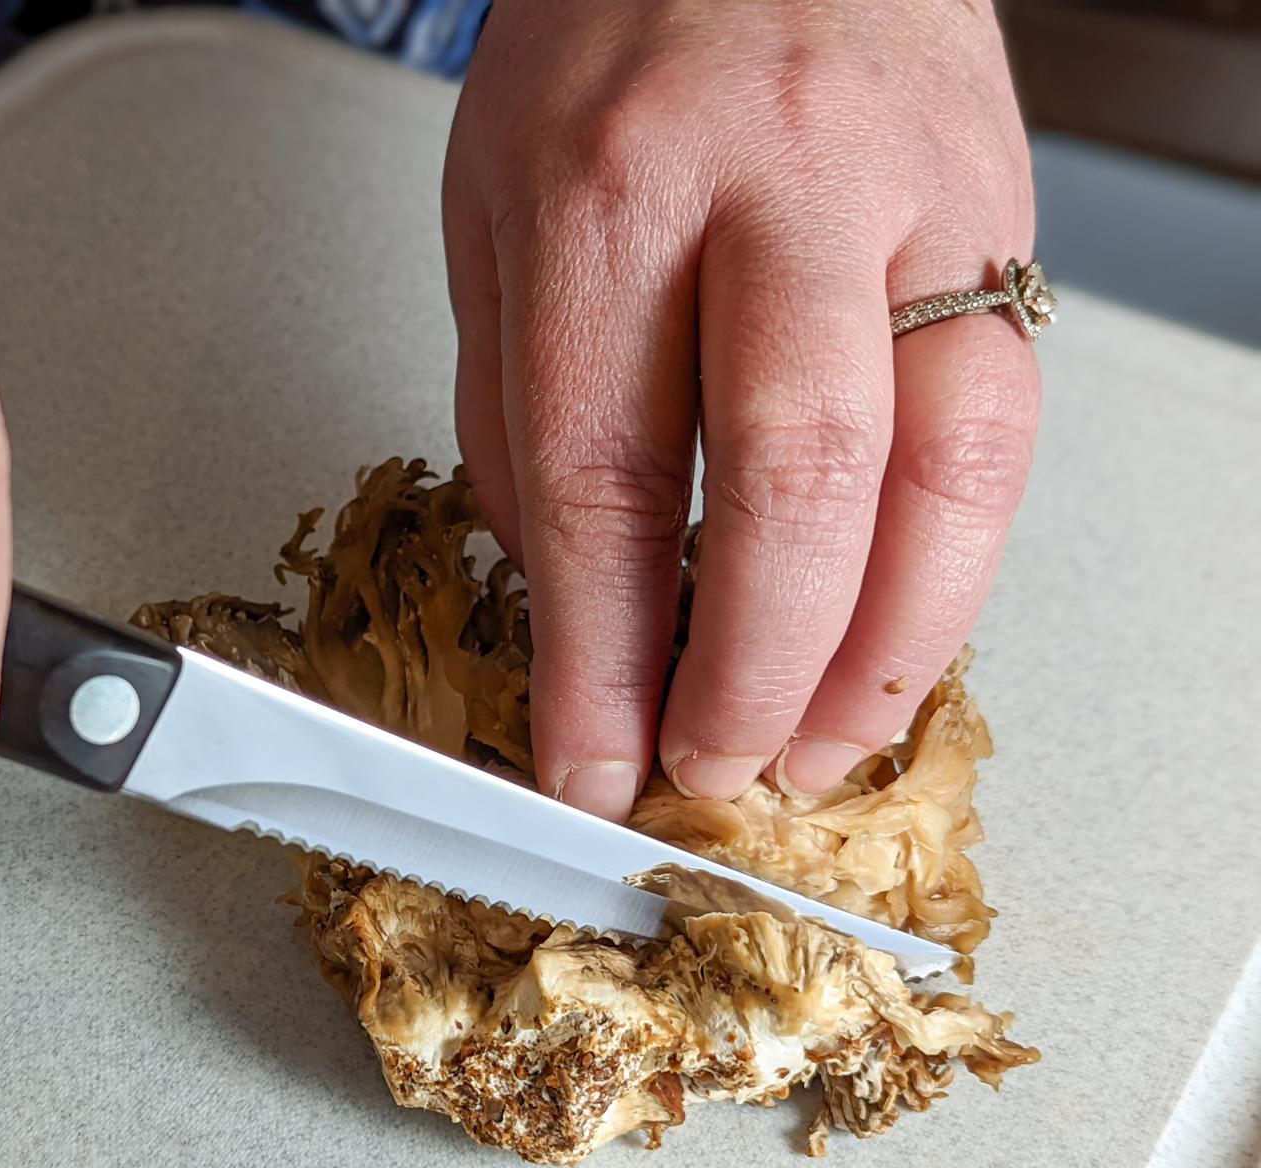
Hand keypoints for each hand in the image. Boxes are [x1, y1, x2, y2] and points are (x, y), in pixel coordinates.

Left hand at [443, 0, 1037, 817]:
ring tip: (817, 750)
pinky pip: (1003, 431)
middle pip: (791, 479)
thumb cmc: (612, 39)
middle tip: (710, 769)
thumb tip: (567, 600)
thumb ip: (516, 409)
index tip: (586, 760)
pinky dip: (951, 568)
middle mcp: (775, 187)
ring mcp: (913, 200)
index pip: (601, 476)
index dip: (598, 656)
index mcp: (608, 189)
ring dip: (883, 651)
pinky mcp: (1001, 222)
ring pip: (943, 468)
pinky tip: (894, 641)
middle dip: (753, 669)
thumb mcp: (490, 211)